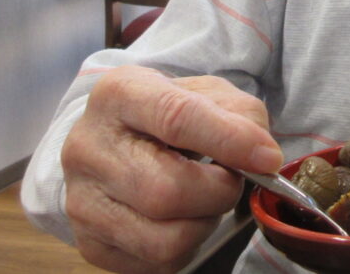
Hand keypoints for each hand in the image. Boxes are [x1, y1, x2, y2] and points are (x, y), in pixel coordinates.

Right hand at [60, 65, 281, 272]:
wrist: (117, 138)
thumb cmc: (170, 113)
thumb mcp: (207, 93)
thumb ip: (241, 115)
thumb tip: (264, 159)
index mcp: (120, 94)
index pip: (176, 118)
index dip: (228, 141)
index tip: (268, 158)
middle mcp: (89, 146)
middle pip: (167, 190)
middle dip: (219, 192)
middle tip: (231, 180)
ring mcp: (81, 200)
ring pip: (164, 238)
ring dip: (205, 224)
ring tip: (207, 200)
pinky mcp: (88, 243)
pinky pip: (156, 264)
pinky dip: (187, 246)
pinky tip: (184, 219)